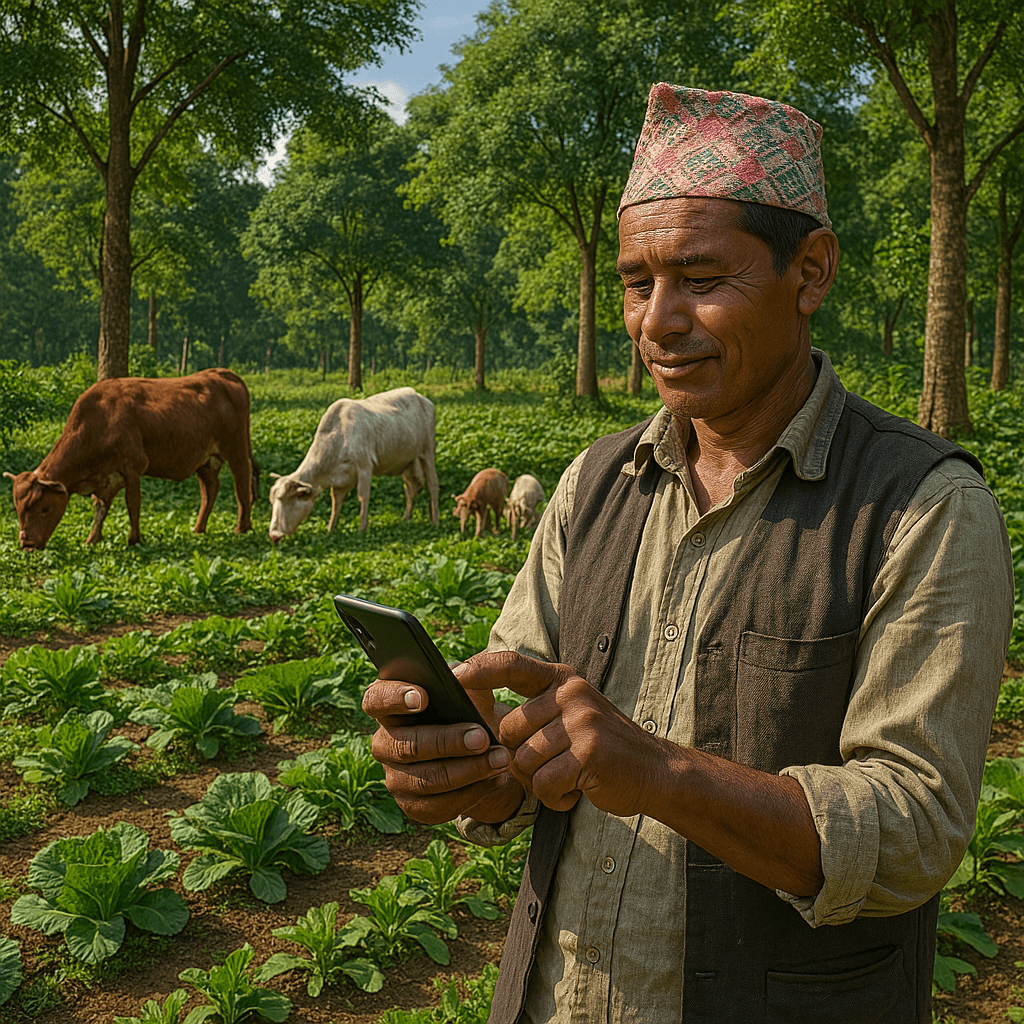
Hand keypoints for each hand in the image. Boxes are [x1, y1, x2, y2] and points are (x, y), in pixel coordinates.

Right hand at [362, 676, 524, 824]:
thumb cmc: (467, 711)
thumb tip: (460, 674)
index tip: (423, 697)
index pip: (375, 699)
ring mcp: (395, 778)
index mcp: (388, 707)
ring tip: (499, 758)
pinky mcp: (413, 806)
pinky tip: (493, 778)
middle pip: (408, 745)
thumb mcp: (469, 690)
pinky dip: (471, 792)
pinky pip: (439, 806)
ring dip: (468, 770)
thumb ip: (464, 677)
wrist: (481, 750)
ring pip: (427, 779)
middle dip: (447, 741)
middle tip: (481, 736)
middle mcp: (384, 743)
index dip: (394, 698)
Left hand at [459, 650, 663, 815]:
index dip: (477, 669)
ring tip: (567, 778)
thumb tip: (481, 721)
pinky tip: (576, 791)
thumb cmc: (601, 748)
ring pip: (523, 760)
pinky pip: (544, 782)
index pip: (509, 664)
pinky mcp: (590, 752)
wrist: (656, 771)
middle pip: (507, 730)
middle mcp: (571, 693)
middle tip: (550, 767)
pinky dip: (554, 797)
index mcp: (562, 678)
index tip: (451, 676)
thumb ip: (533, 709)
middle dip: (519, 759)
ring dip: (539, 781)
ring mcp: (582, 721)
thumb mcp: (570, 714)